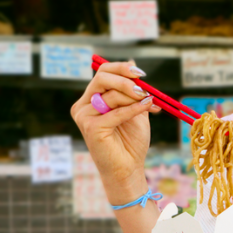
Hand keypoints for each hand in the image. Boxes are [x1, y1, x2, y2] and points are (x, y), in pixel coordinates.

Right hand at [70, 61, 157, 196]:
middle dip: (126, 81)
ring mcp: (84, 116)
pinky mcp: (91, 128)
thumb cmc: (131, 142)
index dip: (121, 68)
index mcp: (91, 99)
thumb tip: (133, 63)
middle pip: (102, 78)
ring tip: (149, 103)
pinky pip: (116, 112)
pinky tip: (147, 108)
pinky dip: (133, 109)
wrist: (128, 169)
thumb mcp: (135, 110)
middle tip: (144, 89)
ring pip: (110, 95)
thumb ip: (133, 90)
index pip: (102, 72)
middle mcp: (83, 105)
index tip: (141, 73)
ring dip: (133, 98)